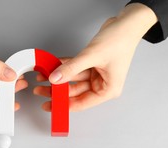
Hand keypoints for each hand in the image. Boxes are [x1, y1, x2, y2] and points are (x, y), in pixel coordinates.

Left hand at [34, 3, 156, 111]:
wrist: (126, 23)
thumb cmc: (120, 40)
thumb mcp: (92, 56)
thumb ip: (71, 68)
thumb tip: (55, 79)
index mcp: (108, 89)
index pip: (82, 103)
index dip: (64, 105)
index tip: (50, 105)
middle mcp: (102, 84)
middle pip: (75, 92)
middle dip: (57, 91)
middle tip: (41, 90)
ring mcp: (97, 75)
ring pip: (73, 80)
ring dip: (58, 78)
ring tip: (43, 77)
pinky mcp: (92, 65)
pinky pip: (74, 69)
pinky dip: (63, 67)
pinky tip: (51, 67)